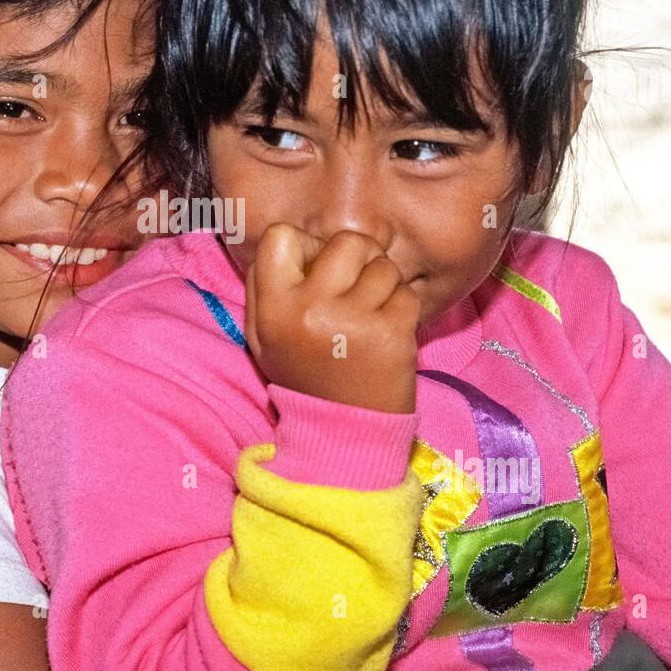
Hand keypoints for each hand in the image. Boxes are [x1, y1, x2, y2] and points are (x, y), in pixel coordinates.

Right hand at [244, 225, 420, 413]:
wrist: (340, 435)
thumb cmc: (303, 376)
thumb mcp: (263, 336)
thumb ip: (265, 286)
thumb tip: (292, 240)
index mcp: (273, 307)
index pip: (282, 235)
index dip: (305, 245)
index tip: (316, 269)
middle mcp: (310, 309)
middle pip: (347, 241)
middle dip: (358, 258)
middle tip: (355, 288)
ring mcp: (354, 321)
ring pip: (384, 266)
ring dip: (383, 285)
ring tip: (370, 315)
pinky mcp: (392, 334)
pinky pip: (407, 294)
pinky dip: (403, 309)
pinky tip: (387, 332)